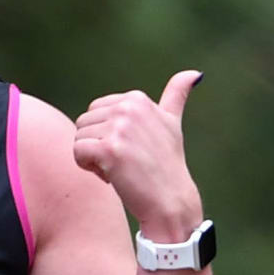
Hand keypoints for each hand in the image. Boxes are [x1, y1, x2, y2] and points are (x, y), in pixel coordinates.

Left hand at [73, 68, 207, 241]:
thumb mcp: (172, 123)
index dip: (108, 133)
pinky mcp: (109, 149)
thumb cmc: (167, 165)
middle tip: (124, 161)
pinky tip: (110, 176)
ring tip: (119, 169)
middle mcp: (128, 107)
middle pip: (85, 122)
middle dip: (97, 144)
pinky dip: (88, 168)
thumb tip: (196, 73)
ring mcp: (119, 127)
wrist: (170, 201)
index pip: (97, 110)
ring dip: (92, 158)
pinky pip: (78, 152)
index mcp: (137, 98)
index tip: (130, 148)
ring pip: (79, 137)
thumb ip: (177, 95)